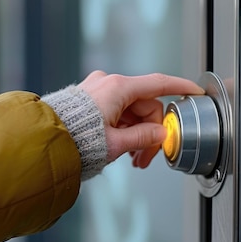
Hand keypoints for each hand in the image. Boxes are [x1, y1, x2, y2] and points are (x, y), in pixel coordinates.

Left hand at [78, 71, 204, 167]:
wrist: (46, 141)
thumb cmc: (75, 140)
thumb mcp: (116, 144)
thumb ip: (143, 138)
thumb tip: (160, 135)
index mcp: (117, 88)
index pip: (158, 84)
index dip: (180, 88)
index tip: (195, 91)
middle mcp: (108, 83)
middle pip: (144, 105)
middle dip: (149, 132)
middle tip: (146, 158)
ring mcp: (98, 90)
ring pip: (130, 111)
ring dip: (136, 134)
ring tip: (132, 158)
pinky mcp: (90, 99)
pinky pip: (117, 112)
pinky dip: (123, 129)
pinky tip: (121, 148)